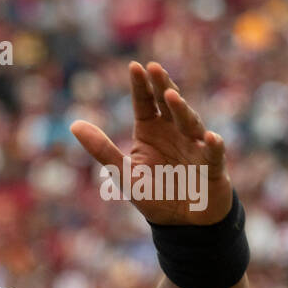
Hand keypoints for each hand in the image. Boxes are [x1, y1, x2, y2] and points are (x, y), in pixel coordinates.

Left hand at [70, 61, 230, 224]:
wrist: (182, 222)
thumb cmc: (155, 192)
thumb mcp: (122, 172)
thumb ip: (101, 149)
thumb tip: (73, 125)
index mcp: (151, 131)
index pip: (145, 103)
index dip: (140, 86)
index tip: (134, 66)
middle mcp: (175, 132)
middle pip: (169, 105)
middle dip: (162, 86)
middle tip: (154, 68)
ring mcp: (195, 147)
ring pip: (190, 124)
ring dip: (182, 110)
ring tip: (171, 96)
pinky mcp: (212, 167)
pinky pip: (213, 155)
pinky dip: (212, 147)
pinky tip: (210, 138)